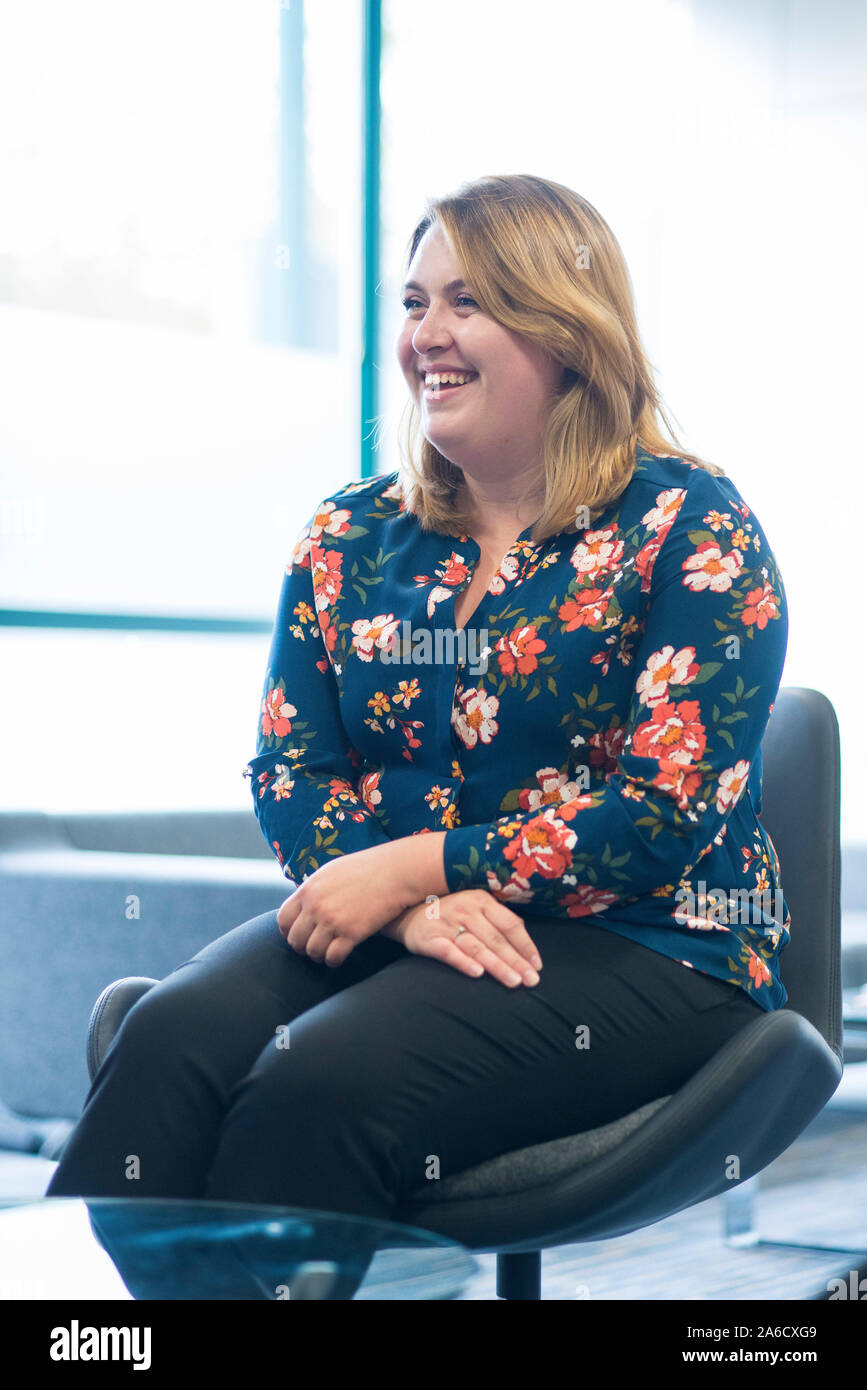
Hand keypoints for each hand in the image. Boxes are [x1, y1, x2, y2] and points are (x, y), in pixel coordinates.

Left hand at [276, 842, 421, 967]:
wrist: (396, 871)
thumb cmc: (368, 868)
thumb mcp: (332, 871)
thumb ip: (315, 889)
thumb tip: (304, 902)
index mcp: (309, 889)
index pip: (283, 919)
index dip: (288, 932)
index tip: (298, 936)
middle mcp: (316, 906)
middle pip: (295, 939)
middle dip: (303, 947)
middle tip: (314, 948)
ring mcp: (333, 920)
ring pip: (312, 951)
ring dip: (319, 956)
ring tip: (327, 953)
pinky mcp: (351, 933)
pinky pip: (333, 957)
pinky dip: (334, 961)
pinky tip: (340, 957)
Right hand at [397, 890, 543, 988]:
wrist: (407, 911)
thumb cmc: (450, 913)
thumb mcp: (473, 907)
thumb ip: (496, 921)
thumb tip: (525, 944)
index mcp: (481, 901)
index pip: (510, 924)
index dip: (525, 945)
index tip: (537, 965)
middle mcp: (465, 910)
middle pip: (496, 939)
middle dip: (516, 961)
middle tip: (531, 981)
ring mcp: (447, 924)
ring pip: (477, 948)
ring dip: (497, 966)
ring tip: (514, 982)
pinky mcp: (429, 939)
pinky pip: (449, 952)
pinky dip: (463, 962)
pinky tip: (477, 974)